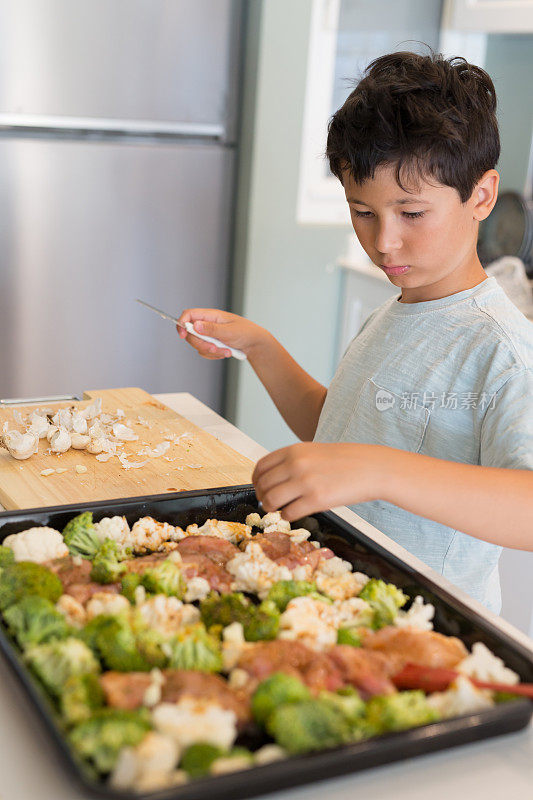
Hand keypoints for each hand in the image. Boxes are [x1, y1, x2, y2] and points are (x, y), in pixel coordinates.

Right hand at [176, 308, 265, 358]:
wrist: (254, 344)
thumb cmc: (246, 332)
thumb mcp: (229, 330)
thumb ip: (211, 329)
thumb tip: (195, 325)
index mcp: (211, 316)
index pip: (189, 315)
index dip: (182, 323)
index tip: (182, 336)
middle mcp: (207, 324)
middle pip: (190, 334)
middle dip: (201, 344)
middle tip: (214, 348)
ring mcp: (208, 335)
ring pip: (197, 345)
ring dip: (211, 351)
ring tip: (226, 351)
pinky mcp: (211, 344)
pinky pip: (204, 352)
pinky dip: (214, 355)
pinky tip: (225, 352)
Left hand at [252, 441, 384, 521]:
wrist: (373, 468)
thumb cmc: (347, 461)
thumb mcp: (315, 451)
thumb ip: (294, 461)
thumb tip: (274, 479)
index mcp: (294, 450)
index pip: (261, 466)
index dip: (256, 480)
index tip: (259, 487)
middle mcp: (296, 464)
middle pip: (262, 485)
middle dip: (262, 496)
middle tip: (269, 502)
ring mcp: (305, 482)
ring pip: (271, 500)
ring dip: (272, 508)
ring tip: (280, 509)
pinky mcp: (317, 500)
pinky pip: (288, 513)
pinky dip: (287, 516)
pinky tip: (294, 513)